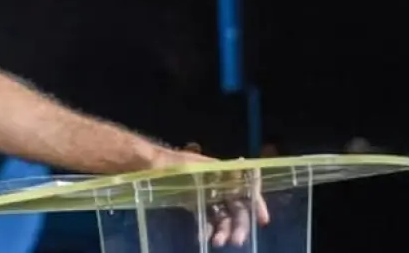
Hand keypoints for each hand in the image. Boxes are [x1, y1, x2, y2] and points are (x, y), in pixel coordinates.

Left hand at [153, 144, 270, 247]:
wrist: (146, 167)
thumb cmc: (171, 165)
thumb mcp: (195, 166)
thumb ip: (219, 171)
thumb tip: (246, 166)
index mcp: (223, 172)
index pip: (248, 187)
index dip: (257, 202)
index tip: (262, 220)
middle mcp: (219, 184)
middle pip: (237, 206)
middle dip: (240, 224)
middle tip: (237, 241)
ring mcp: (207, 195)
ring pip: (224, 216)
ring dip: (225, 230)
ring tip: (218, 243)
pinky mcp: (195, 204)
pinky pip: (208, 219)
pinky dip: (209, 230)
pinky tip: (204, 239)